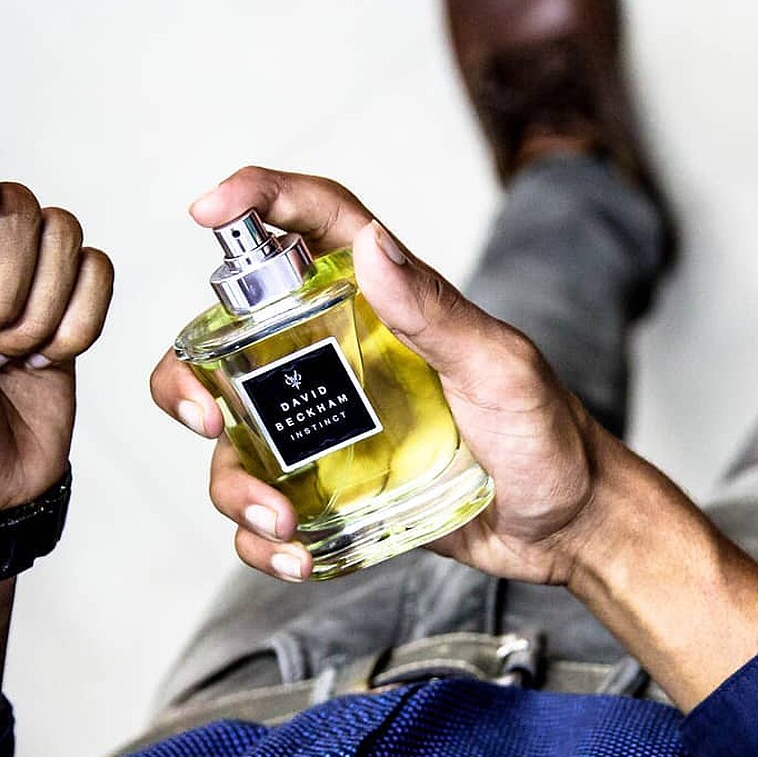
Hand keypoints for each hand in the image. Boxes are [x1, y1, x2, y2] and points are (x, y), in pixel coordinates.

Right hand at [151, 166, 610, 585]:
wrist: (566, 524)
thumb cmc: (547, 434)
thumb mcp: (498, 367)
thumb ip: (434, 310)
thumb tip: (372, 244)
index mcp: (385, 308)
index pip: (315, 229)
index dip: (259, 200)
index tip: (208, 211)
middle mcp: (342, 361)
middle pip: (232, 346)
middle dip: (191, 379)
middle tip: (208, 416)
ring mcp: (333, 429)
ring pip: (236, 441)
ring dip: (235, 484)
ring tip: (281, 522)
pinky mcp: (335, 491)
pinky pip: (267, 511)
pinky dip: (262, 540)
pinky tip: (297, 556)